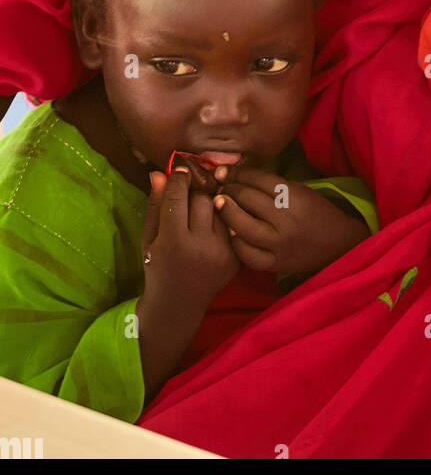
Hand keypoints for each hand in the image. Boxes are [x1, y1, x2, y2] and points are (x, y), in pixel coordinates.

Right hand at [141, 167, 238, 310]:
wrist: (179, 304)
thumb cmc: (157, 267)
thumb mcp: (150, 238)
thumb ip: (156, 205)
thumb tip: (159, 173)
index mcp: (174, 242)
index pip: (179, 198)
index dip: (179, 179)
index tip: (179, 170)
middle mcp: (201, 247)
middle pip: (203, 199)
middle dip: (195, 192)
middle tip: (189, 191)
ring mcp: (222, 253)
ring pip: (221, 209)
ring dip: (211, 203)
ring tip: (201, 206)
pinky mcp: (236, 258)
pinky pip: (231, 225)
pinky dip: (222, 219)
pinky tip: (212, 222)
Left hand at [212, 165, 367, 275]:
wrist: (339, 244)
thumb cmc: (317, 212)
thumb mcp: (301, 190)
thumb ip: (273, 185)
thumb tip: (238, 177)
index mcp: (294, 196)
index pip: (258, 179)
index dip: (236, 173)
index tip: (221, 171)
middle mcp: (286, 219)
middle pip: (248, 199)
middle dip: (228, 190)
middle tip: (219, 187)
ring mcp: (280, 243)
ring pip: (244, 227)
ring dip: (227, 213)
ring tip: (218, 204)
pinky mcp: (276, 264)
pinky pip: (249, 255)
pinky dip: (236, 243)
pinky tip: (230, 233)